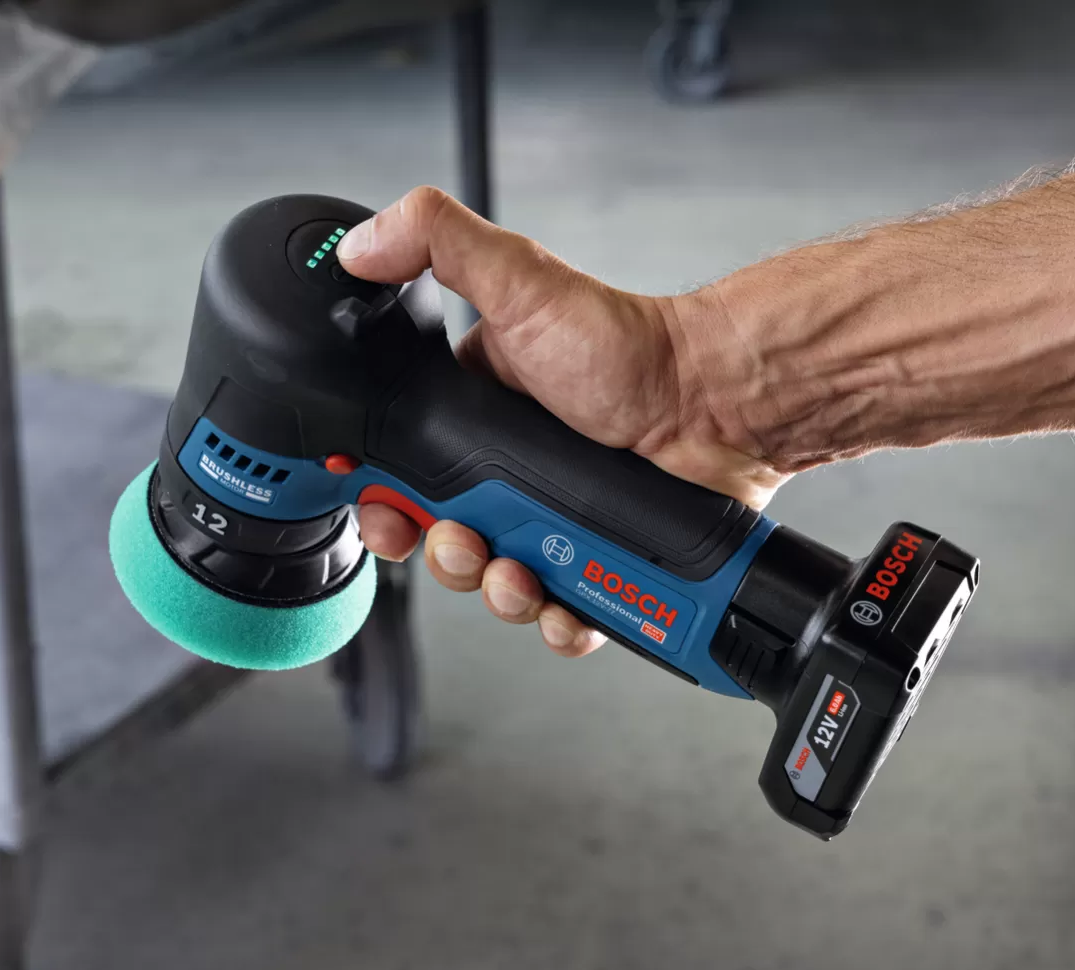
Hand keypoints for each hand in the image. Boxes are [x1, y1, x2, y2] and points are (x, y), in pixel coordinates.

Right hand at [337, 187, 784, 656]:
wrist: (716, 405)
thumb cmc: (627, 346)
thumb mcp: (520, 280)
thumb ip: (437, 243)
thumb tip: (358, 244)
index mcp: (470, 414)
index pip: (399, 469)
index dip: (380, 498)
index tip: (381, 509)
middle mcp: (504, 471)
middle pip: (438, 539)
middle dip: (440, 553)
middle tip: (462, 538)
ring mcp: (549, 520)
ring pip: (490, 584)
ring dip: (492, 591)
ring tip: (518, 567)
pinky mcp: (592, 561)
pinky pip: (556, 613)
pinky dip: (554, 621)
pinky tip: (560, 600)